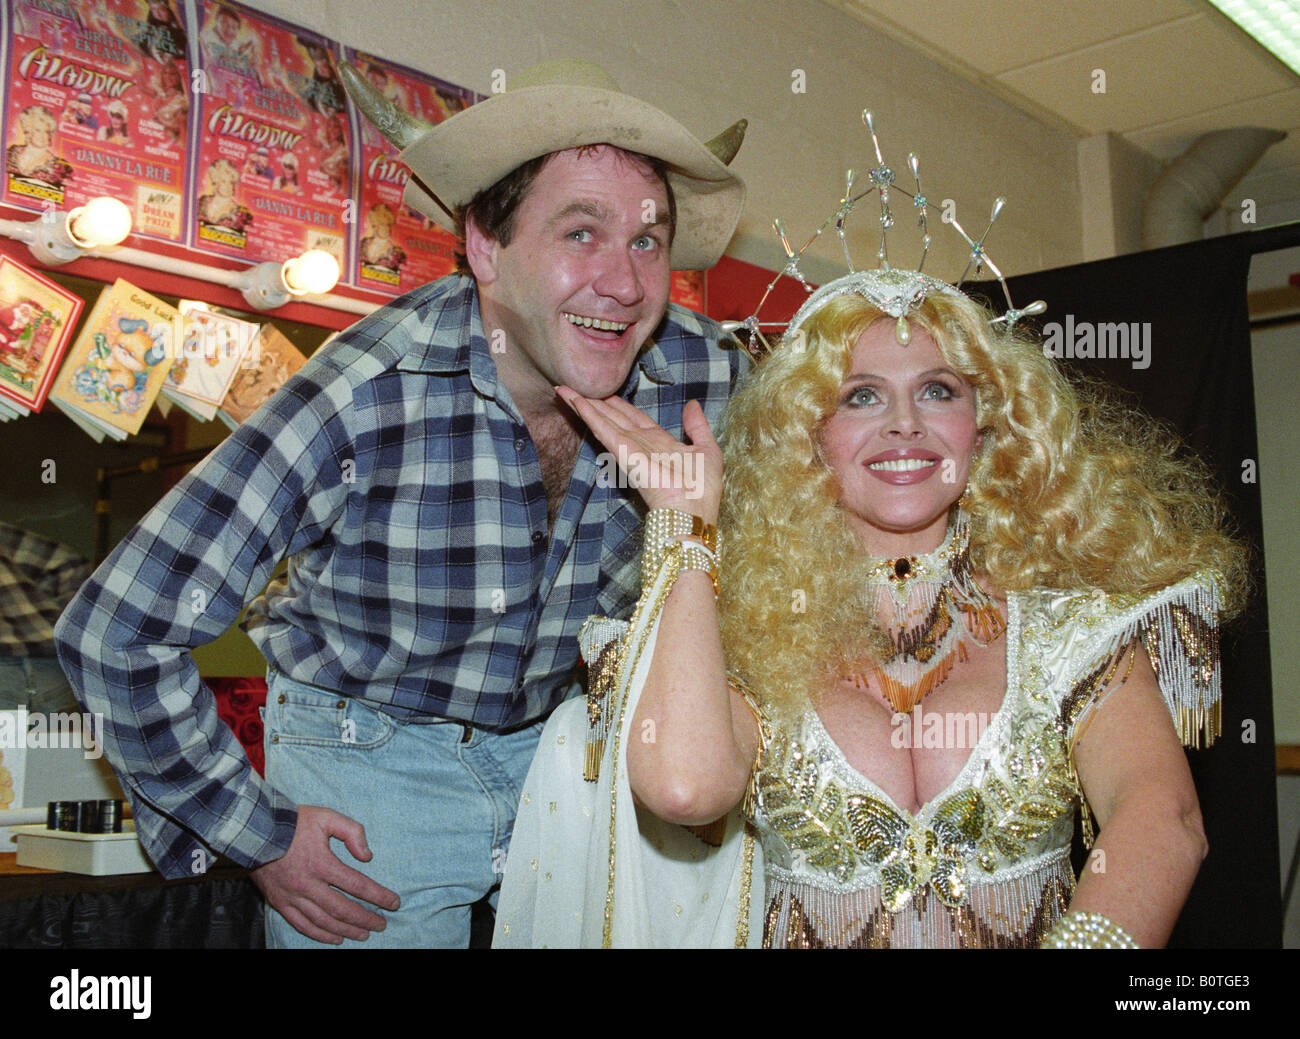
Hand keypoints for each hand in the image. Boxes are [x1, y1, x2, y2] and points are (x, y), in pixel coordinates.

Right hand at [250, 804, 400, 944]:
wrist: (256, 830)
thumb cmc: (294, 822)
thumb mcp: (327, 817)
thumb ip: (352, 831)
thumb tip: (367, 856)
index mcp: (322, 864)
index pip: (357, 885)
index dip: (378, 896)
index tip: (394, 903)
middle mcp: (308, 885)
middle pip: (342, 909)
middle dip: (365, 918)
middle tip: (382, 925)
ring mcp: (293, 897)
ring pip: (324, 921)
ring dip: (346, 930)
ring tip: (363, 934)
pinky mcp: (280, 903)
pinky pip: (302, 925)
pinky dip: (320, 935)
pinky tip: (335, 939)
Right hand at [555, 387, 721, 521]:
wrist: (694, 509)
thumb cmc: (702, 489)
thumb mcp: (707, 449)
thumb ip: (697, 426)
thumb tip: (692, 404)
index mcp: (660, 443)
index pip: (634, 419)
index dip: (619, 406)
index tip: (606, 395)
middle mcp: (642, 444)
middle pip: (614, 417)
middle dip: (597, 403)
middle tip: (577, 387)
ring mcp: (630, 449)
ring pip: (604, 420)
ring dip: (584, 404)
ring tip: (565, 390)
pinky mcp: (623, 452)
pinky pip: (603, 429)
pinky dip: (588, 414)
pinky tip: (574, 401)